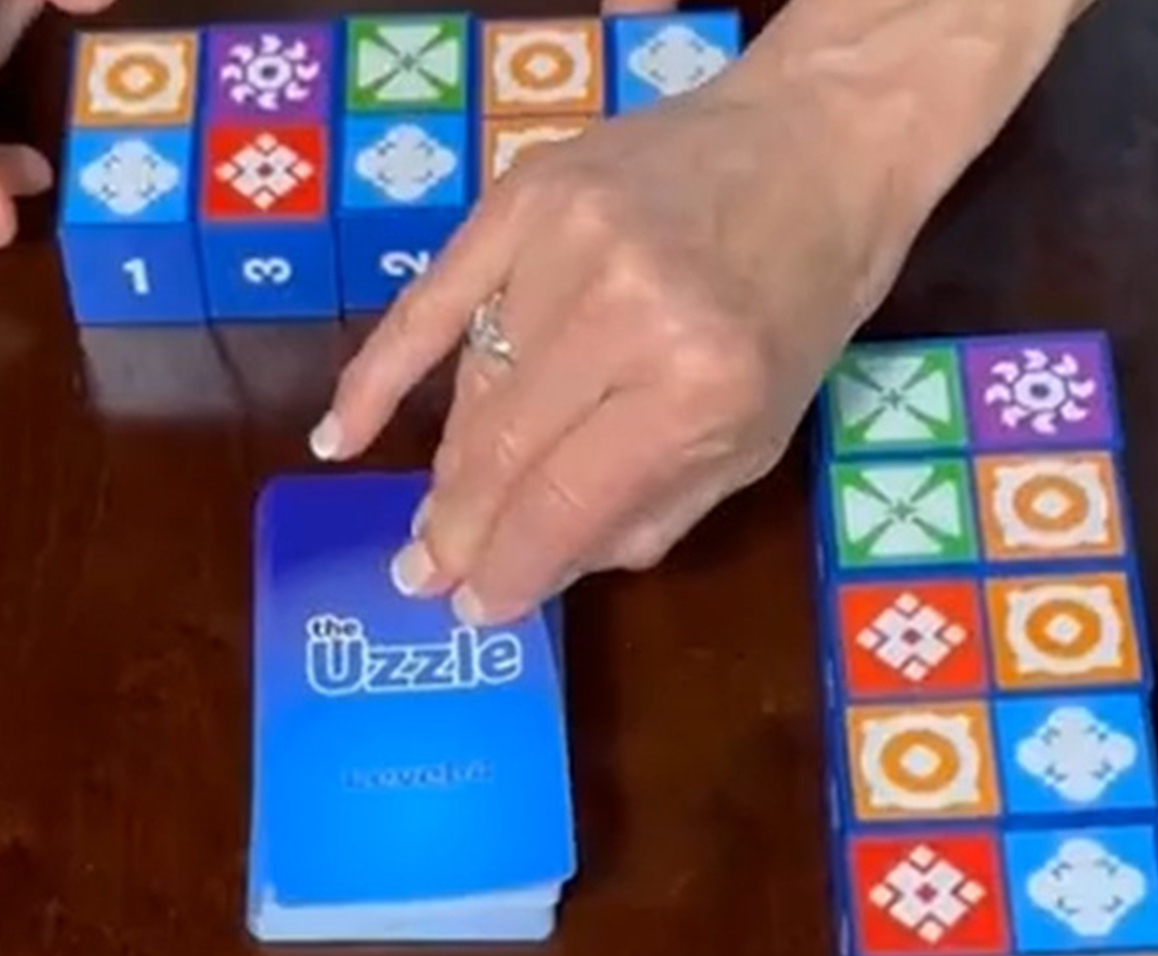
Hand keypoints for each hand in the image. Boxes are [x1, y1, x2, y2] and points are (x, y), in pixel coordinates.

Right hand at [313, 47, 912, 625]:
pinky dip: (377, 374)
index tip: (472, 609)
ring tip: (435, 520)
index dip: (507, 569)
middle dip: (458, 532)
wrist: (816, 143)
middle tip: (422, 577)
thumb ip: (642, 516)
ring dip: (450, 469)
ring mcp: (563, 245)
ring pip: (471, 390)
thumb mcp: (750, 442)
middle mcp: (623, 312)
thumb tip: (531, 571)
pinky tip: (340, 435)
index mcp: (696, 387)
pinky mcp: (520, 196)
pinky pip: (425, 304)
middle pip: (501, 452)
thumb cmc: (794, 307)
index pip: (561, 504)